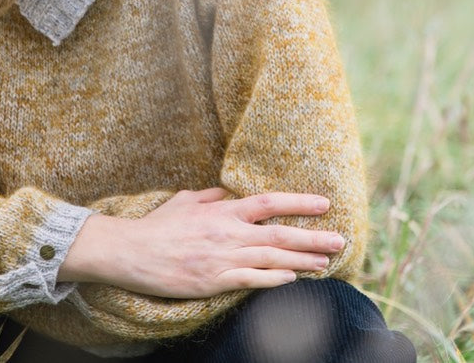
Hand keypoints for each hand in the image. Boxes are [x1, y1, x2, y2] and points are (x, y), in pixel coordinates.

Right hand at [60, 187, 344, 296]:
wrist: (132, 251)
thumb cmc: (158, 225)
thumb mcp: (186, 200)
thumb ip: (212, 196)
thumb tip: (229, 192)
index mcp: (223, 210)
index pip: (269, 202)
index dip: (298, 202)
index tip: (324, 204)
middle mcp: (229, 232)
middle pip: (279, 233)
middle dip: (312, 237)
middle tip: (340, 240)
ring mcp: (223, 257)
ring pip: (272, 257)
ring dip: (302, 261)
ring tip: (327, 263)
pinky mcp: (215, 281)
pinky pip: (252, 279)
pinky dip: (274, 278)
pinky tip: (293, 278)